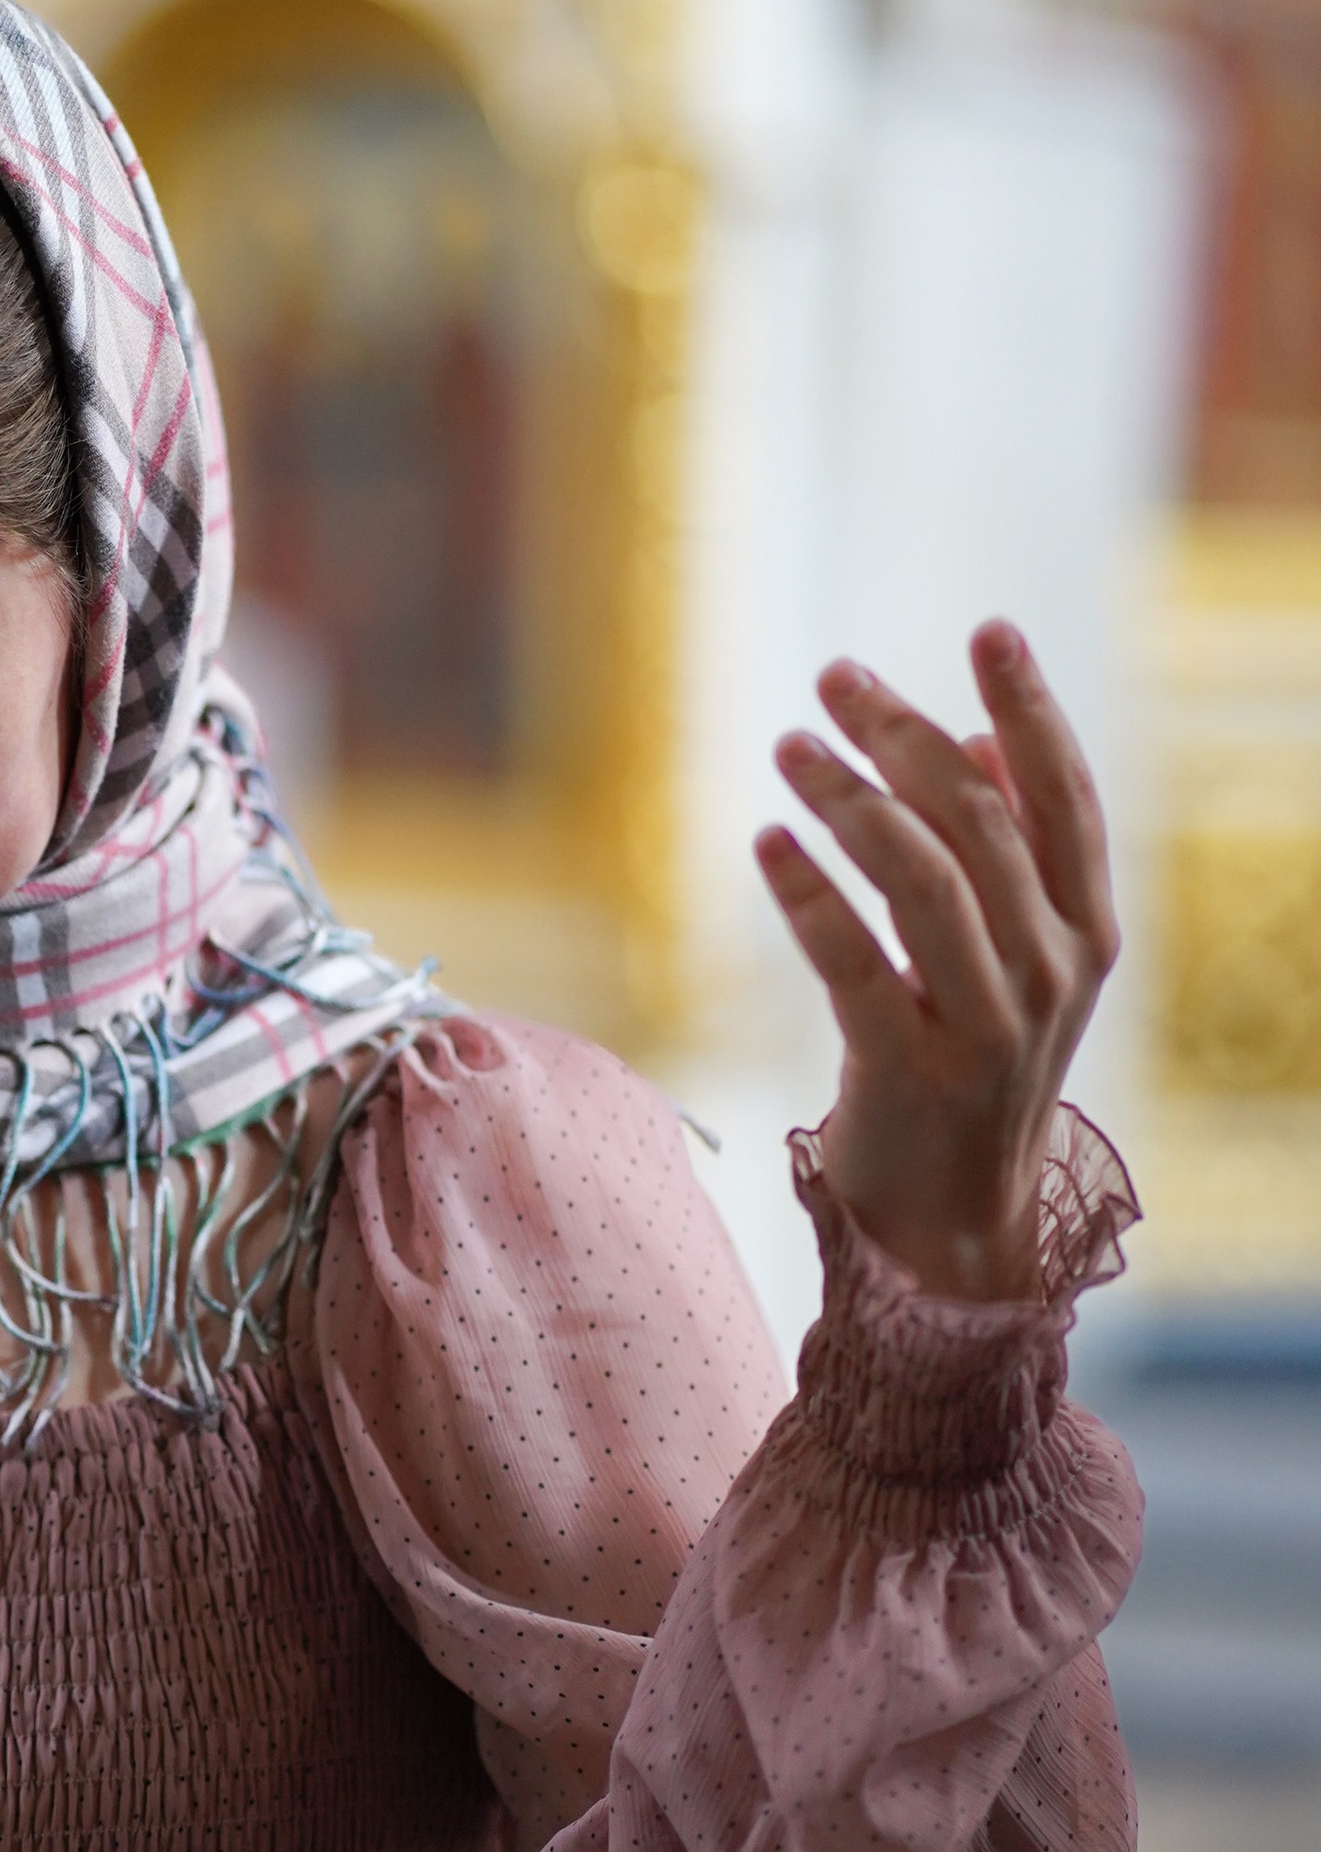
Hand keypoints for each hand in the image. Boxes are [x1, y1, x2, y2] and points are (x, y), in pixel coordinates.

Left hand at [754, 624, 1117, 1300]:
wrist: (953, 1223)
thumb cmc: (970, 1066)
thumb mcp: (1013, 962)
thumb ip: (1007, 855)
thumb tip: (975, 739)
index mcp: (1086, 933)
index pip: (1067, 798)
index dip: (1032, 709)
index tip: (989, 629)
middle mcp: (1051, 973)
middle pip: (982, 823)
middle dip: (905, 736)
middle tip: (834, 678)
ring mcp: (987, 1027)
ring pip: (924, 880)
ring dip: (850, 800)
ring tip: (789, 746)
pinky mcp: (909, 1072)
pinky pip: (853, 964)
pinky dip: (807, 895)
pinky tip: (766, 843)